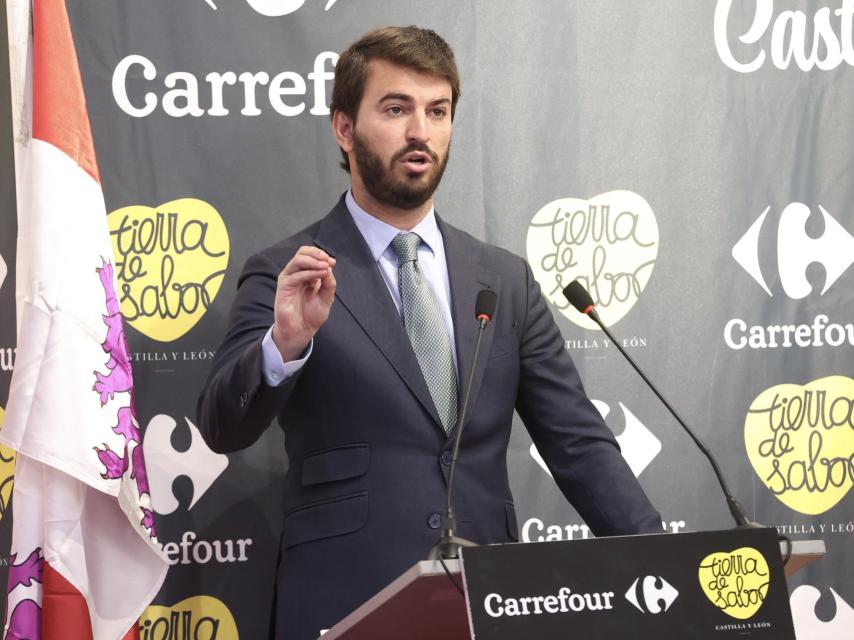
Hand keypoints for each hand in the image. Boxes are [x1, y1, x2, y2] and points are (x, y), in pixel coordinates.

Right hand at [272, 246, 335, 360]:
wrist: (301, 331)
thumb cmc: (311, 315)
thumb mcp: (326, 297)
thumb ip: (329, 282)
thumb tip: (328, 266)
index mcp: (306, 274)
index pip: (310, 255)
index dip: (322, 255)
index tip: (333, 262)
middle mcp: (296, 274)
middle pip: (302, 253)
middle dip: (317, 254)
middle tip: (328, 261)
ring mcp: (289, 279)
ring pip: (298, 260)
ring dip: (313, 261)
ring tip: (325, 267)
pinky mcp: (283, 287)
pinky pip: (295, 275)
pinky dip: (309, 272)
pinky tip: (319, 275)